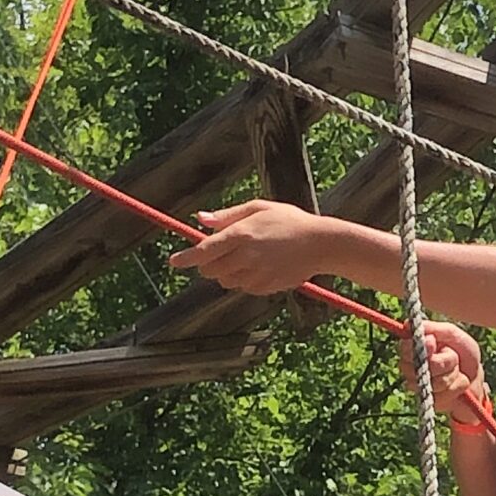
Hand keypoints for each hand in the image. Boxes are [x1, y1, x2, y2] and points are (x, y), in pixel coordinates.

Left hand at [173, 200, 333, 294]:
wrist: (321, 244)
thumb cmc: (289, 221)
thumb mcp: (259, 208)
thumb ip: (228, 216)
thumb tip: (200, 220)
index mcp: (241, 233)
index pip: (204, 251)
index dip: (186, 258)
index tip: (174, 262)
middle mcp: (246, 256)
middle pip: (210, 270)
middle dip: (208, 265)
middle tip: (221, 254)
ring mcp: (256, 274)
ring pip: (226, 281)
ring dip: (228, 273)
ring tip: (249, 257)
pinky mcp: (266, 287)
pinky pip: (245, 288)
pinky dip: (246, 280)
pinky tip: (264, 266)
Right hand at [404, 321, 488, 423]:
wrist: (477, 377)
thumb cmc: (463, 353)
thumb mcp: (453, 335)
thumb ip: (433, 329)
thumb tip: (409, 325)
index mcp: (414, 348)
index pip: (405, 348)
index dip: (419, 347)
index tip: (433, 342)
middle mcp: (411, 367)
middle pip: (419, 367)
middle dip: (443, 361)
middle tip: (454, 356)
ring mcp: (419, 386)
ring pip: (433, 381)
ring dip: (452, 373)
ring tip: (457, 369)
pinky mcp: (430, 401)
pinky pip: (443, 394)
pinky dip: (457, 386)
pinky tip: (459, 382)